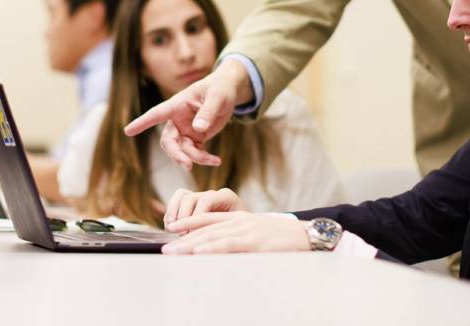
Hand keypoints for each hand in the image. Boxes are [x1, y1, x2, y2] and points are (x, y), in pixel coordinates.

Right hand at [124, 60, 251, 169]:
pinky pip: (195, 152)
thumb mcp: (216, 97)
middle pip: (168, 141)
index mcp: (178, 105)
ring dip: (196, 158)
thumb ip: (207, 112)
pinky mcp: (195, 137)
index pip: (156, 114)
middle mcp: (178, 119)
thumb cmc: (220, 89)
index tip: (127, 131)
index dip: (142, 123)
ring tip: (214, 160)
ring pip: (182, 150)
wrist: (228, 93)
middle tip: (188, 165)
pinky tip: (216, 160)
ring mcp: (185, 129)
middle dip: (176, 154)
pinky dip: (204, 158)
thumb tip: (198, 128)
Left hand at [162, 211, 309, 254]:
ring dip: (190, 245)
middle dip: (183, 238)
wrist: (305, 234)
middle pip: (204, 228)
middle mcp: (238, 220)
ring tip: (174, 252)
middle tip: (165, 248)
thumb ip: (239, 236)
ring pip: (212, 236)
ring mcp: (245, 229)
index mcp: (238, 217)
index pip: (207, 218)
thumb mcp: (257, 232)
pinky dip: (211, 248)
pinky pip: (228, 244)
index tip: (171, 228)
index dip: (188, 222)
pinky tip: (198, 252)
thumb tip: (222, 246)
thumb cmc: (281, 236)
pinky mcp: (253, 241)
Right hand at [164, 187, 245, 228]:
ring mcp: (202, 196)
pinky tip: (170, 226)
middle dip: (183, 217)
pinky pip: (178, 199)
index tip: (191, 233)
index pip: (206, 200)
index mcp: (227, 197)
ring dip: (174, 213)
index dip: (196, 216)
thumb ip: (224, 234)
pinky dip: (171, 211)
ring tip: (171, 229)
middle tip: (182, 235)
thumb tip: (205, 239)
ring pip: (182, 196)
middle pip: (191, 197)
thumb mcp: (236, 234)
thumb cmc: (241, 235)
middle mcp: (213, 194)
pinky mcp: (193, 203)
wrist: (244, 233)